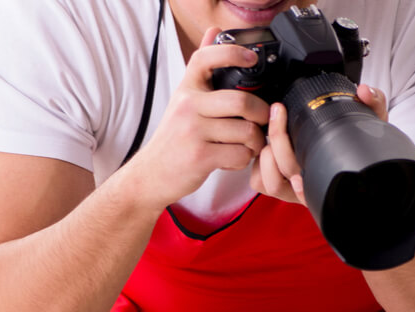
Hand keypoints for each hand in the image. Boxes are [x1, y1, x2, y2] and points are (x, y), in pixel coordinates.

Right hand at [125, 28, 269, 209]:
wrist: (151, 174)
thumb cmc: (174, 137)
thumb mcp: (183, 99)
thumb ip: (201, 69)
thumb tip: (212, 33)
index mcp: (187, 89)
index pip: (206, 59)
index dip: (233, 53)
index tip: (251, 58)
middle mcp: (188, 106)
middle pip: (241, 101)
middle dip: (261, 113)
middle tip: (263, 120)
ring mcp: (193, 132)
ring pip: (245, 131)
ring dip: (255, 141)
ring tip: (248, 144)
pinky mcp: (200, 157)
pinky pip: (239, 154)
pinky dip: (244, 159)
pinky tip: (235, 158)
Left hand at [250, 83, 388, 205]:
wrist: (355, 156)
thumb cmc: (361, 144)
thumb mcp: (373, 123)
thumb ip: (374, 103)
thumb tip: (365, 91)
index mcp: (329, 184)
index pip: (309, 193)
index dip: (301, 187)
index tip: (300, 166)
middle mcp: (311, 192)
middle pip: (285, 176)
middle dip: (279, 138)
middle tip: (280, 110)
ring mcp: (292, 191)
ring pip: (268, 183)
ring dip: (267, 153)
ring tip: (276, 126)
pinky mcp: (277, 184)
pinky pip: (259, 181)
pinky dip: (259, 163)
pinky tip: (269, 142)